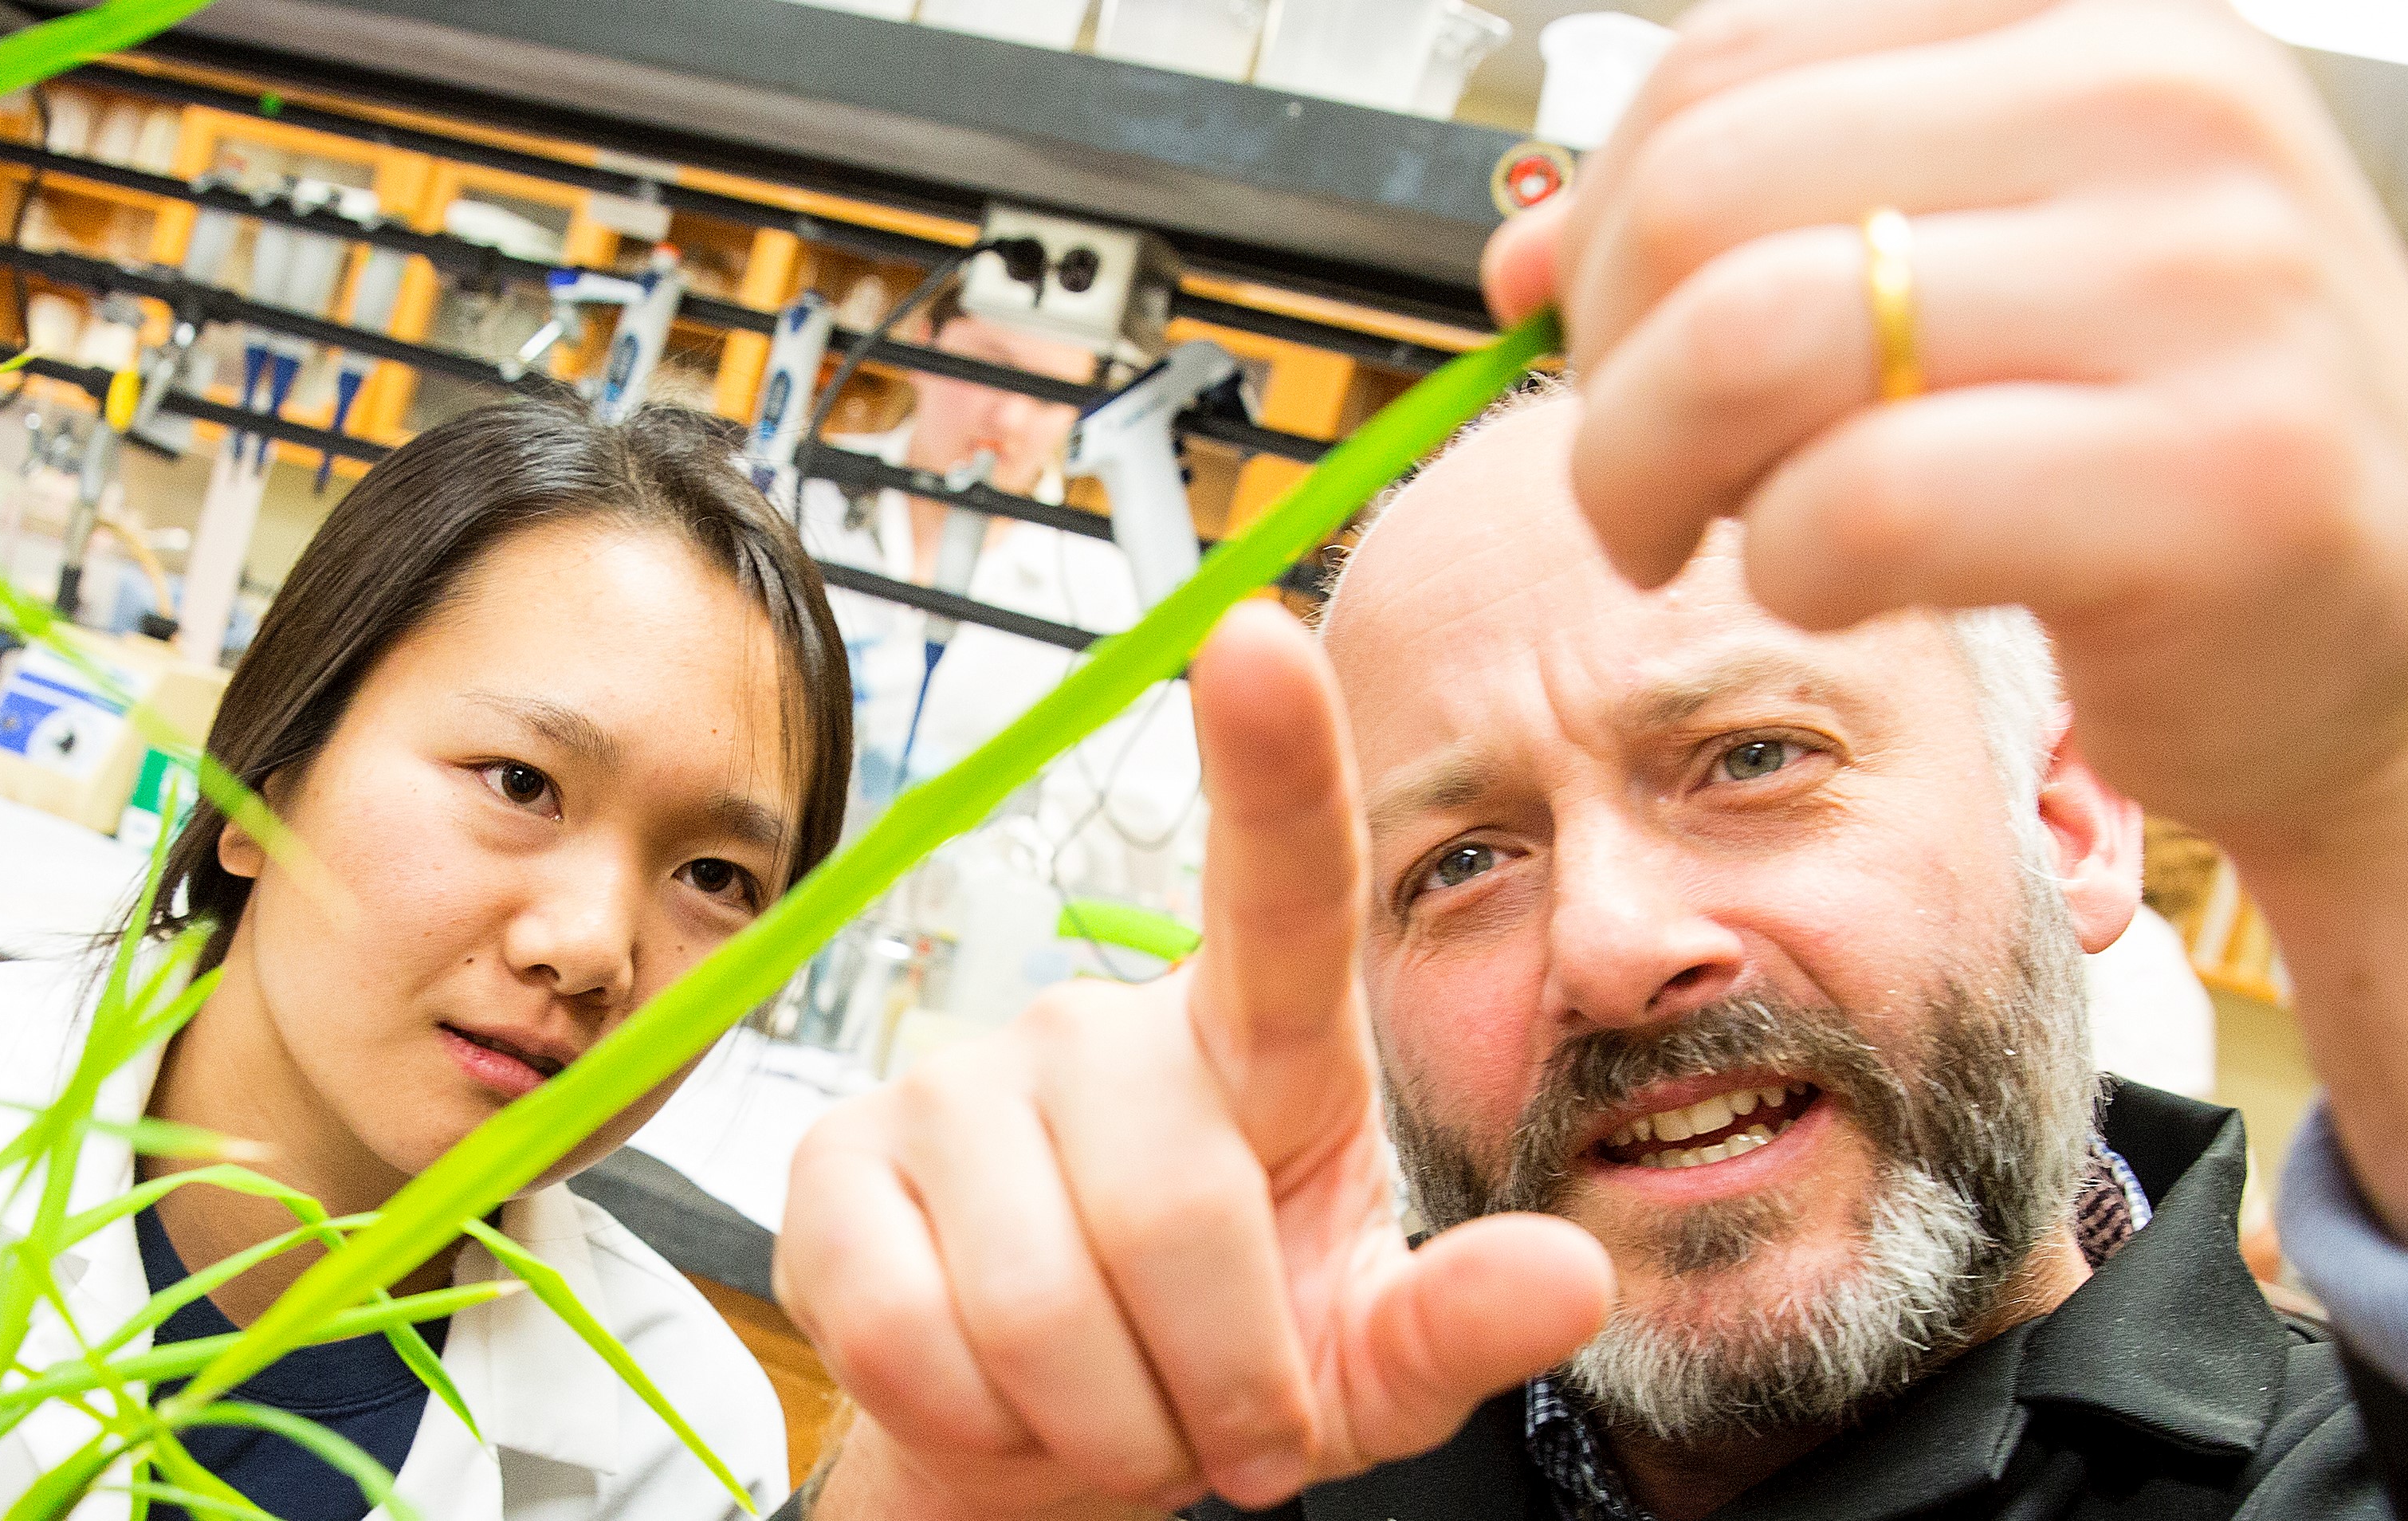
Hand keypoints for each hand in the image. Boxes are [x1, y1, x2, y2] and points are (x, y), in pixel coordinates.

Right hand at [773, 605, 1611, 1517]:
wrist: (1044, 1443)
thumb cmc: (1221, 1369)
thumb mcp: (1363, 1365)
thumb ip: (1459, 1325)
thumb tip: (1571, 1277)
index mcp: (1258, 1043)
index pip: (1281, 886)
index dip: (1272, 767)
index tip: (1260, 634)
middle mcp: (1098, 1027)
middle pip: (1176, 1211)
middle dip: (1213, 1389)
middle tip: (1215, 1438)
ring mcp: (953, 1084)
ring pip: (1039, 1300)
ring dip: (1101, 1423)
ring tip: (1114, 1416)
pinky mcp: (836, 1167)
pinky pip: (909, 1329)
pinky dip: (973, 1418)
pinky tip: (996, 1398)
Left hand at [1479, 0, 2407, 1246]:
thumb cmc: (2186, 476)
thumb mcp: (2004, 278)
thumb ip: (1783, 226)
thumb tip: (1517, 257)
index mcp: (2103, 23)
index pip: (1726, 61)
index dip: (1604, 218)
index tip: (1605, 340)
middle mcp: (2171, 108)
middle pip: (1706, 188)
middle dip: (1609, 358)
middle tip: (1640, 474)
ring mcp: (2214, 286)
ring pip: (1753, 335)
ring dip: (1651, 467)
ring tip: (1690, 538)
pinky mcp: (2219, 480)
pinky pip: (1857, 506)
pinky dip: (1787, 571)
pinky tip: (1837, 592)